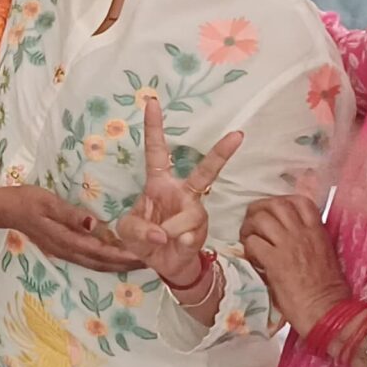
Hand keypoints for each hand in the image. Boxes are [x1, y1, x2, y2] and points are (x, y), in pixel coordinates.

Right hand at [0, 186, 144, 273]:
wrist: (3, 209)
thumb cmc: (25, 200)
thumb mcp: (47, 201)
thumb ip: (69, 214)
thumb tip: (93, 224)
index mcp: (64, 239)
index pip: (99, 252)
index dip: (121, 256)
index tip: (143, 256)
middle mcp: (66, 250)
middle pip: (100, 263)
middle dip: (125, 265)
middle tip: (150, 264)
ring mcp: (63, 251)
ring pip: (95, 264)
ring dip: (116, 265)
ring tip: (137, 263)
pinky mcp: (61, 248)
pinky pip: (88, 259)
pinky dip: (104, 261)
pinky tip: (114, 257)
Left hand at [112, 95, 242, 283]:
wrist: (165, 265)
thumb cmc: (145, 238)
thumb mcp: (128, 231)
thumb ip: (138, 229)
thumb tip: (162, 234)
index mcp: (158, 183)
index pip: (156, 151)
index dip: (154, 128)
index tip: (151, 101)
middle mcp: (182, 192)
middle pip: (205, 170)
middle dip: (222, 153)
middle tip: (238, 134)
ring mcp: (195, 210)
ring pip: (189, 215)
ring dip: (169, 230)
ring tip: (162, 238)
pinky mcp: (203, 230)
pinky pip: (191, 234)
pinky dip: (179, 242)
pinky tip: (178, 244)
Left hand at [241, 195, 352, 331]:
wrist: (327, 311)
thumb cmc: (328, 291)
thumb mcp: (325, 256)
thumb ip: (308, 241)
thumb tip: (288, 236)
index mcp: (318, 232)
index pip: (301, 201)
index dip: (282, 201)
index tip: (274, 213)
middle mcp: (303, 234)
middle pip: (276, 203)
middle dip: (260, 208)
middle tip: (253, 222)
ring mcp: (288, 245)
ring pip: (261, 218)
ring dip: (250, 226)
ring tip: (248, 239)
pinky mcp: (274, 261)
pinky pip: (253, 242)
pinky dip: (247, 247)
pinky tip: (251, 258)